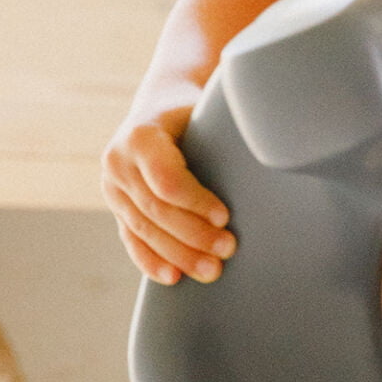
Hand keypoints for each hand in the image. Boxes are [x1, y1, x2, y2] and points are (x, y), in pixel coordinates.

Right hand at [101, 107, 235, 285]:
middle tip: (228, 250)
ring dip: (178, 254)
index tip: (226, 216)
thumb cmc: (196, 110)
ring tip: (212, 271)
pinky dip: (151, 260)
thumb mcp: (207, 110)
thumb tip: (269, 151)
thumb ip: (224, 132)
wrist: (161, 104)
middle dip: (193, 235)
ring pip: (144, 228)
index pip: (167, 180)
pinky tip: (173, 277)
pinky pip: (131, 238)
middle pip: (156, 209)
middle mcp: (118, 162)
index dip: (196, 202)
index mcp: (140, 136)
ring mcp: (113, 186)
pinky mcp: (116, 205)